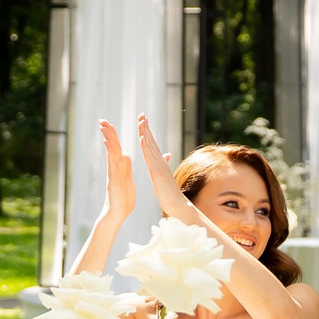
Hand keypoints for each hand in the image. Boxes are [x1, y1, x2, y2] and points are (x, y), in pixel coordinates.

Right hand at [100, 120, 136, 217]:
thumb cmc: (124, 198)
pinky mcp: (114, 178)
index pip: (117, 147)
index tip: (108, 124)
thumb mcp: (128, 179)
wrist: (120, 213)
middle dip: (108, 133)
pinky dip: (111, 152)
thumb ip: (126, 167)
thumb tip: (126, 155)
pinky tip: (108, 143)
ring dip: (108, 139)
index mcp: (120, 166)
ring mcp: (114, 172)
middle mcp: (115, 167)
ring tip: (103, 127)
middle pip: (112, 146)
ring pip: (111, 152)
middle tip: (102, 120)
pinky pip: (112, 163)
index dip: (113, 135)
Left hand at [134, 117, 212, 235]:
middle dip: (146, 127)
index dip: (147, 132)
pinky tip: (142, 138)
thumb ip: (163, 167)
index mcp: (159, 163)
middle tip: (142, 114)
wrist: (177, 204)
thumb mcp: (165, 177)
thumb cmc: (170, 193)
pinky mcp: (157, 172)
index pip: (152, 144)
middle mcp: (160, 161)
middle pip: (151, 141)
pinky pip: (150, 157)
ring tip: (141, 121)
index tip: (143, 121)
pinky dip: (146, 147)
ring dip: (145, 133)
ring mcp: (159, 166)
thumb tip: (166, 159)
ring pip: (151, 146)